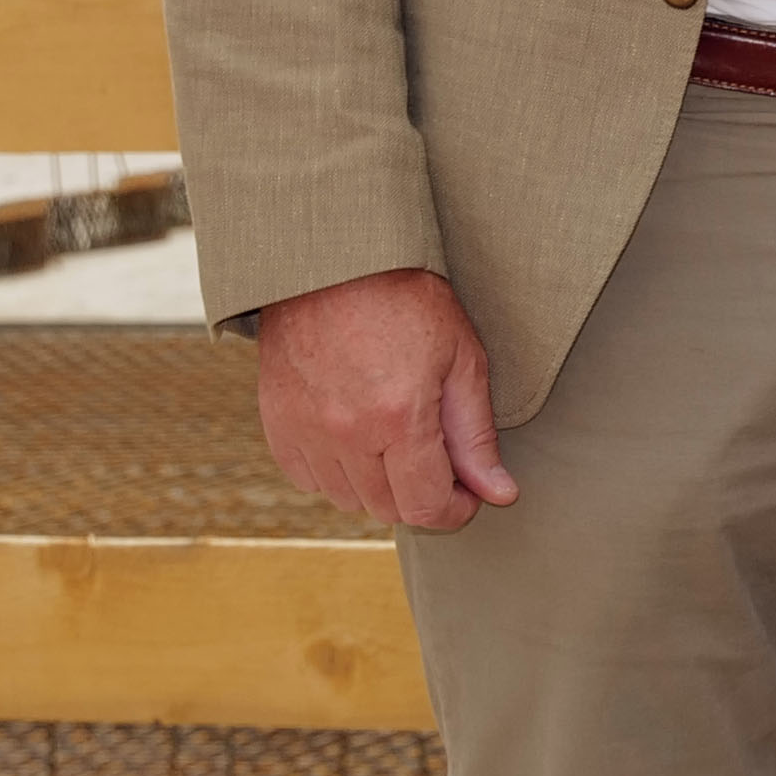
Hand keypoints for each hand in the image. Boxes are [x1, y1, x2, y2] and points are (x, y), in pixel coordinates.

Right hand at [247, 267, 515, 530]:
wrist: (332, 264)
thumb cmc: (407, 302)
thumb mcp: (462, 361)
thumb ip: (476, 436)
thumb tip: (499, 494)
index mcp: (398, 419)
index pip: (426, 508)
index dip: (456, 511)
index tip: (469, 494)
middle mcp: (344, 434)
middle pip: (388, 509)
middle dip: (421, 495)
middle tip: (440, 461)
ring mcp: (304, 431)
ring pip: (347, 499)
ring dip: (379, 487)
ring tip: (399, 443)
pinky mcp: (276, 423)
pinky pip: (308, 478)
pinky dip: (336, 472)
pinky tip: (357, 438)